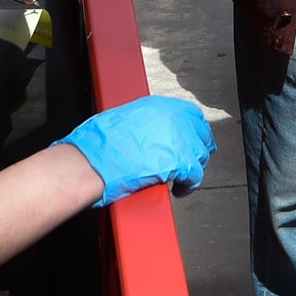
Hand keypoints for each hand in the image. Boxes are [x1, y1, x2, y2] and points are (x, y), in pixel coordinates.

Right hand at [59, 95, 214, 205]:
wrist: (95, 160)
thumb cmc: (98, 143)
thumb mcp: (122, 118)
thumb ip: (142, 122)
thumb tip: (146, 133)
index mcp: (158, 106)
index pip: (190, 114)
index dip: (191, 130)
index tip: (191, 139)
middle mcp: (173, 119)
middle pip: (200, 133)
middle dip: (196, 147)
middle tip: (191, 160)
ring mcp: (179, 139)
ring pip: (200, 154)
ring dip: (193, 167)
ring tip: (182, 177)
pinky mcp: (181, 162)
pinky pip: (196, 176)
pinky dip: (188, 185)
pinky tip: (180, 189)